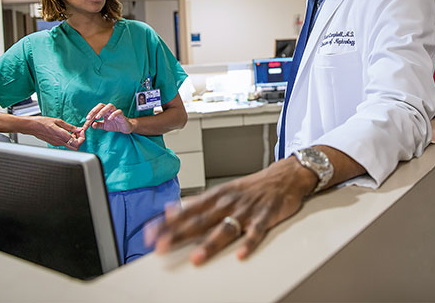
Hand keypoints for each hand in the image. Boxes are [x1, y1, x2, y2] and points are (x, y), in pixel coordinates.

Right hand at [28, 116, 84, 149]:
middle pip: (75, 147)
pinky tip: (66, 132)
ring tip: (71, 130)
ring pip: (70, 145)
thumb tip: (78, 129)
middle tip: (78, 132)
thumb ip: (70, 126)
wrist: (32, 127)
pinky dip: (68, 139)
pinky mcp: (54, 143)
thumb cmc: (42, 122)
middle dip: (79, 139)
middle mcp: (60, 142)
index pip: (77, 143)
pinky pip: (65, 143)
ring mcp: (57, 144)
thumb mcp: (58, 121)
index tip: (81, 131)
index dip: (82, 137)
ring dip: (74, 139)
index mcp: (62, 136)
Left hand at [83, 103, 133, 133]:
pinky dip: (113, 114)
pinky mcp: (121, 114)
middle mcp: (109, 109)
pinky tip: (109, 119)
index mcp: (104, 111)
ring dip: (102, 111)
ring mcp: (115, 111)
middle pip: (101, 105)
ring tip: (97, 117)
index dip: (90, 115)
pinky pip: (118, 111)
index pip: (96, 111)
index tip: (86, 121)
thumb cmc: (115, 125)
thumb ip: (98, 125)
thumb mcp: (104, 126)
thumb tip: (91, 125)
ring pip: (109, 106)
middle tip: (89, 118)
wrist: (125, 128)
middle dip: (94, 111)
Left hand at [145, 157, 316, 265]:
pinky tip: (240, 254)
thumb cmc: (251, 187)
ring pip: (225, 229)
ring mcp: (246, 210)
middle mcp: (227, 203)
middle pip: (200, 221)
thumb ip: (198, 203)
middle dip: (179, 234)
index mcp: (216, 197)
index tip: (149, 234)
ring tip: (196, 258)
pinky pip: (256, 232)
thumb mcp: (222, 191)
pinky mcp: (265, 217)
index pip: (185, 211)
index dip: (166, 223)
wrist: (284, 176)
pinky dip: (248, 243)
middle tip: (161, 247)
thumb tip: (172, 209)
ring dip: (210, 243)